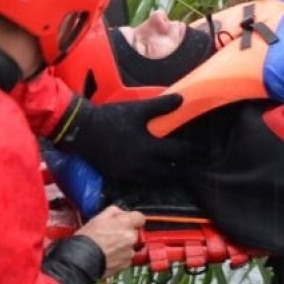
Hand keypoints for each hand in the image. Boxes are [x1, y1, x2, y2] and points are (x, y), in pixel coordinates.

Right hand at [56, 94, 202, 184]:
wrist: (82, 131)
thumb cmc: (111, 118)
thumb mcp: (138, 109)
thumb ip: (162, 106)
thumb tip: (183, 100)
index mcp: (149, 148)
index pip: (179, 152)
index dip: (192, 150)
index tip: (200, 147)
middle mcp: (142, 165)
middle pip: (170, 171)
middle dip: (181, 166)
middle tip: (189, 159)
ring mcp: (129, 174)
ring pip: (156, 180)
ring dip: (166, 174)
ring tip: (172, 166)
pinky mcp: (118, 178)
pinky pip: (140, 183)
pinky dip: (149, 178)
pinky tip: (151, 171)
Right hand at [76, 205, 146, 276]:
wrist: (82, 259)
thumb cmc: (89, 238)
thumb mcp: (99, 217)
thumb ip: (115, 211)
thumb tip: (122, 213)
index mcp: (126, 224)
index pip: (140, 218)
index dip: (133, 219)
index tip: (128, 221)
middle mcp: (131, 238)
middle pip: (134, 233)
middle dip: (125, 233)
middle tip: (111, 235)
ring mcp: (129, 252)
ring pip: (130, 246)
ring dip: (122, 246)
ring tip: (107, 248)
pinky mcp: (125, 264)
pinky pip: (126, 258)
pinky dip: (119, 257)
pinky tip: (108, 256)